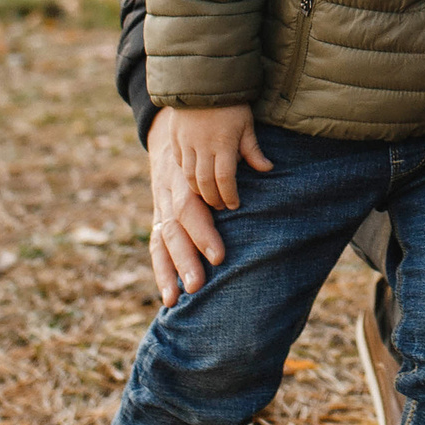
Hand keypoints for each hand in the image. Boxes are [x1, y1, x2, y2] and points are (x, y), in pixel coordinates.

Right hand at [146, 108, 227, 304]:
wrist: (175, 125)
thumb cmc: (213, 133)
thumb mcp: (228, 133)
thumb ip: (246, 149)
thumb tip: (267, 165)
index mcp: (186, 173)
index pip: (191, 207)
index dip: (202, 232)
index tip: (219, 256)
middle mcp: (169, 191)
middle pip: (174, 229)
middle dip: (186, 259)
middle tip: (199, 285)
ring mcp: (161, 204)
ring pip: (161, 239)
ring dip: (169, 271)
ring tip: (177, 299)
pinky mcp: (159, 216)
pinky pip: (157, 245)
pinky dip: (161, 271)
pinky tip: (169, 297)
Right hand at [165, 102, 271, 211]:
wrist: (202, 80)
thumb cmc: (231, 103)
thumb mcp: (246, 124)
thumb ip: (252, 149)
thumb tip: (267, 168)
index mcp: (223, 144)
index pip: (224, 178)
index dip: (229, 195)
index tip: (234, 204)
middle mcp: (202, 146)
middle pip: (204, 183)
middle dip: (213, 199)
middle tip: (221, 206)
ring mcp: (186, 142)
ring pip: (188, 176)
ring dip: (198, 191)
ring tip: (209, 197)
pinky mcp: (175, 138)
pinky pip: (180, 163)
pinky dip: (187, 175)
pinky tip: (195, 180)